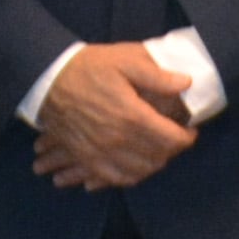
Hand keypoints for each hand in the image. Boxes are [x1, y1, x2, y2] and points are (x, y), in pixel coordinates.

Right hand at [31, 44, 196, 191]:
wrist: (48, 80)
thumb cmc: (89, 68)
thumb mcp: (125, 60)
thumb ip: (157, 75)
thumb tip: (186, 83)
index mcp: (132, 116)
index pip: (171, 139)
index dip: (186, 138)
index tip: (190, 130)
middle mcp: (118, 140)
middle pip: (157, 158)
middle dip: (172, 150)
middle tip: (176, 139)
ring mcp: (101, 153)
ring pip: (139, 171)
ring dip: (154, 164)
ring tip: (159, 151)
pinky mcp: (87, 158)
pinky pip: (114, 178)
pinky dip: (130, 176)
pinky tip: (136, 167)